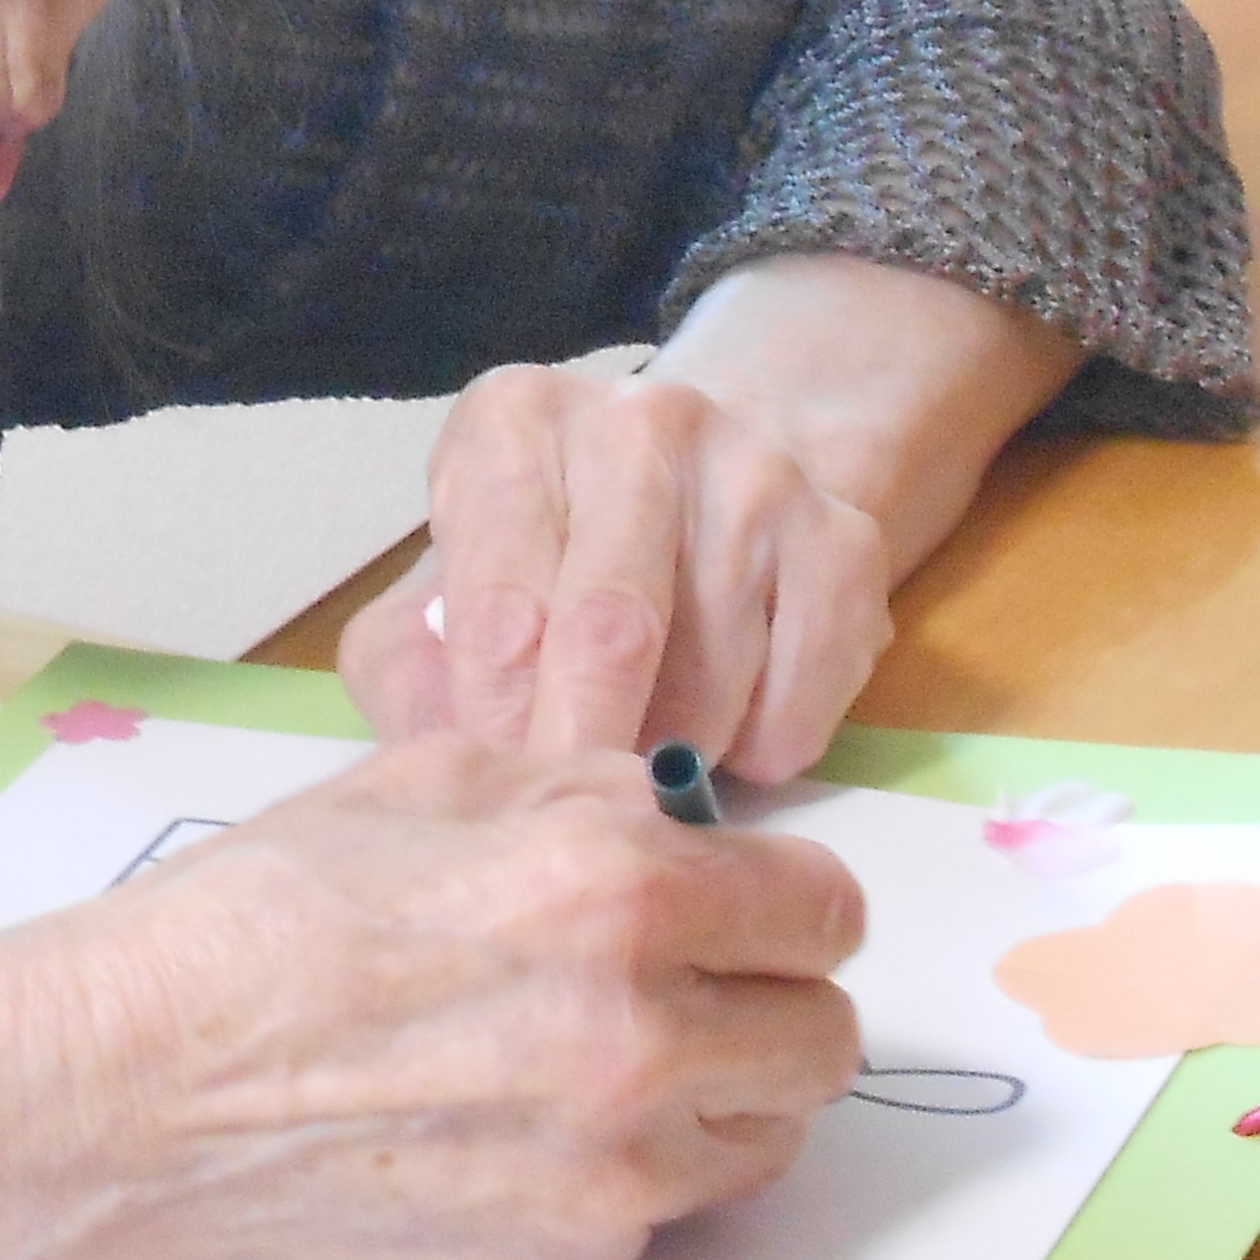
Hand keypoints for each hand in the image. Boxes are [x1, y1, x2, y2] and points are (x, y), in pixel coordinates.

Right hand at [31, 735, 862, 1259]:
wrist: (135, 1089)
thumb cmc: (258, 920)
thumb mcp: (429, 781)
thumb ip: (584, 793)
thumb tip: (676, 820)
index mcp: (618, 896)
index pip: (827, 911)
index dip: (779, 899)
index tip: (740, 908)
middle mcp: (640, 1046)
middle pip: (825, 1044)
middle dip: (767, 1002)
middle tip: (683, 990)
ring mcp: (611, 1184)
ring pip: (761, 1144)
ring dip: (709, 1101)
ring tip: (592, 1069)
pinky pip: (652, 1228)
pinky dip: (609, 1190)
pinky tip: (504, 1146)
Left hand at [338, 361, 894, 779]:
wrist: (691, 489)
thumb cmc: (535, 560)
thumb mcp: (439, 595)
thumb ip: (415, 671)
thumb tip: (448, 760)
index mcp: (516, 423)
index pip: (500, 606)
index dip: (495, 723)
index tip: (499, 795)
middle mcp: (641, 425)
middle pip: (613, 629)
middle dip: (586, 749)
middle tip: (572, 837)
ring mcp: (755, 472)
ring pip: (714, 674)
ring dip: (673, 754)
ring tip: (639, 769)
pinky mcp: (844, 536)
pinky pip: (804, 690)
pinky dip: (762, 749)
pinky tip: (726, 739)